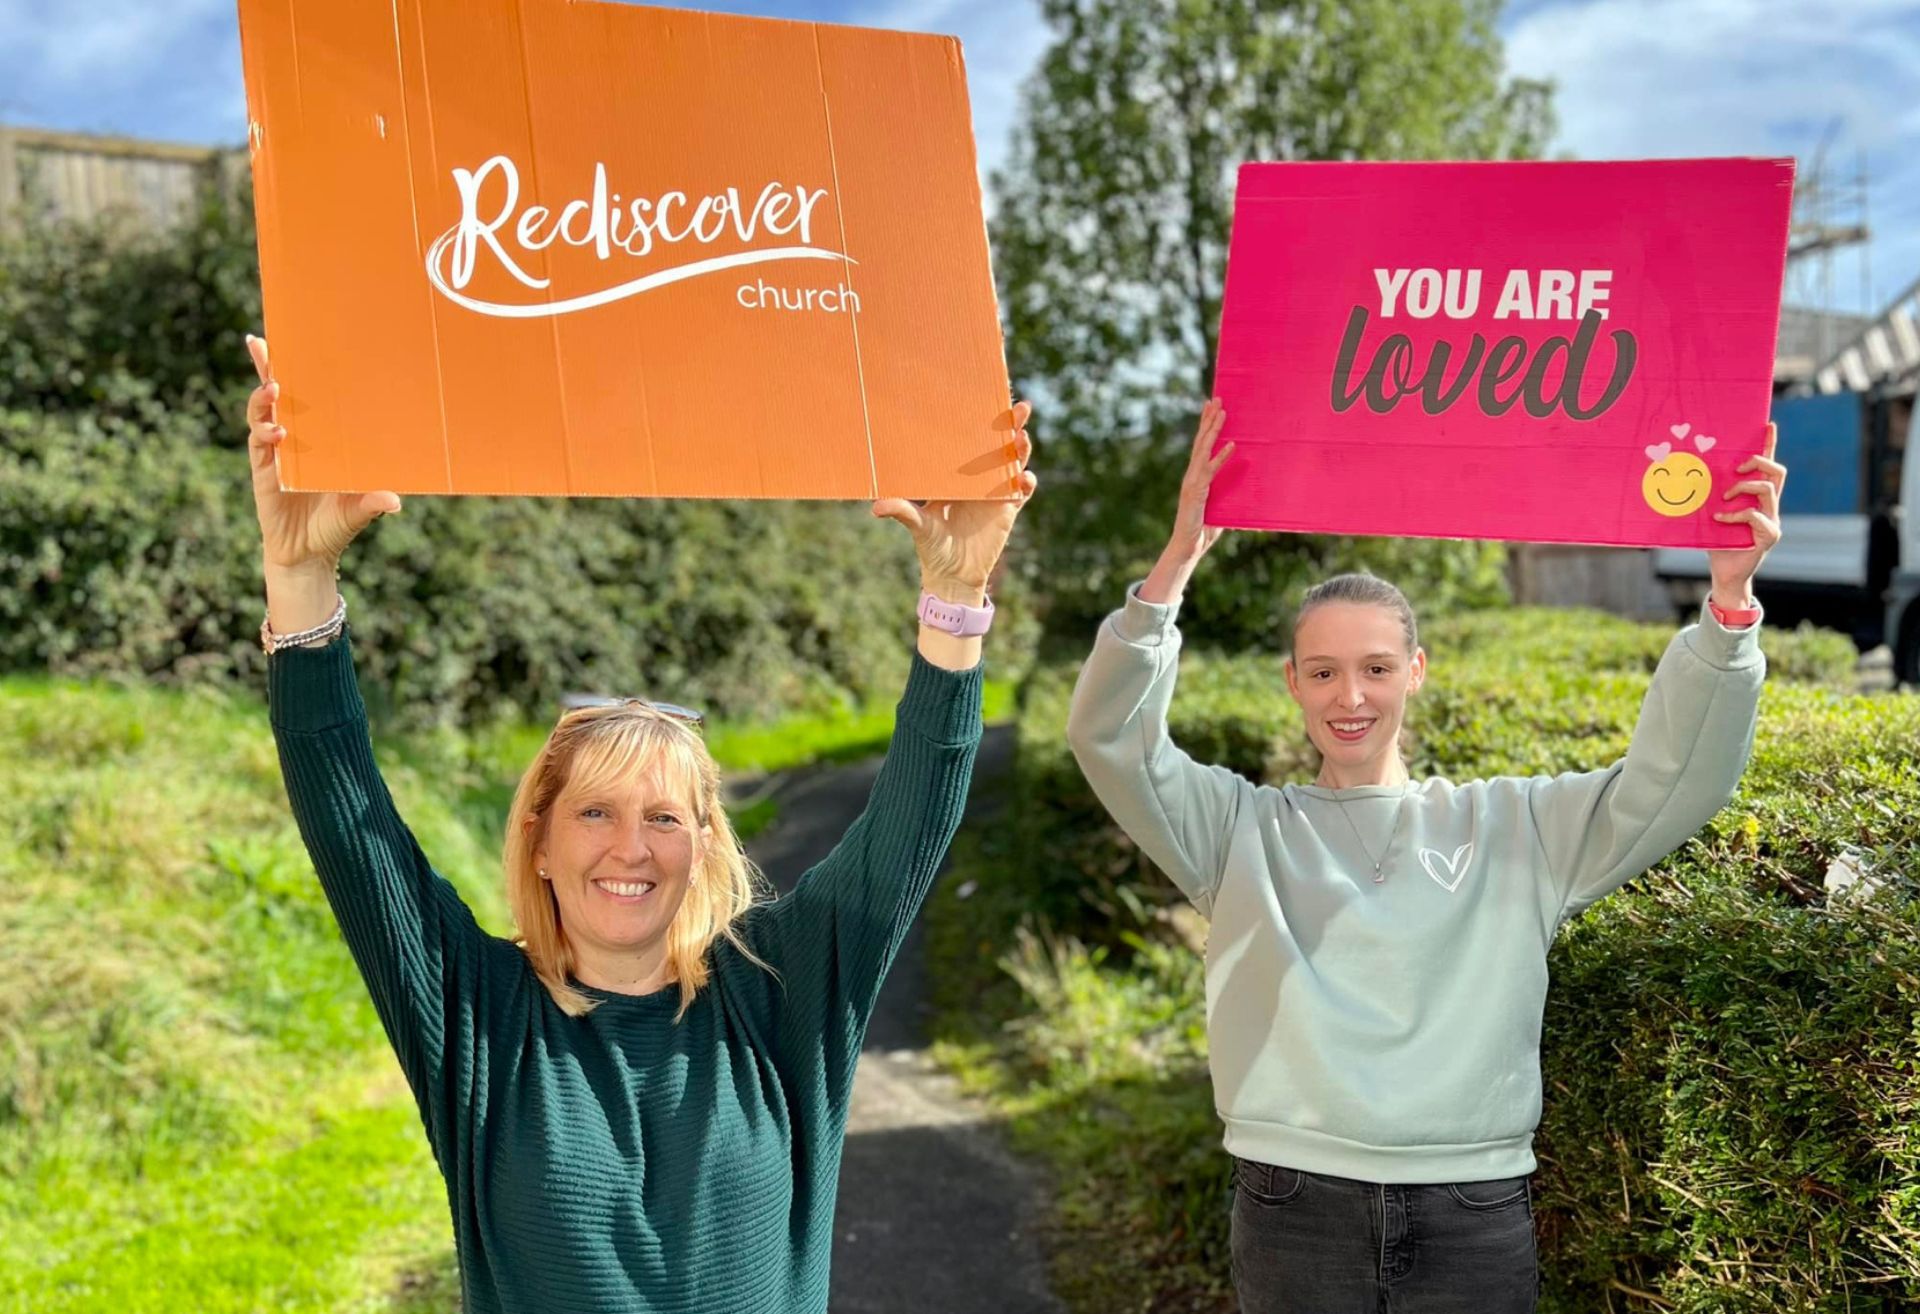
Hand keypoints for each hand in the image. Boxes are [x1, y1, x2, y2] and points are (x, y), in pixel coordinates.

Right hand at [245, 334, 401, 572]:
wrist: (308, 555)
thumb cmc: (336, 526)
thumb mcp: (359, 511)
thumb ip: (373, 502)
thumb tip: (396, 501)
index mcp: (320, 439)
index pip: (309, 398)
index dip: (301, 372)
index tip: (301, 343)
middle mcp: (296, 439)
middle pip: (277, 396)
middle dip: (268, 367)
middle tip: (261, 342)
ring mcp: (277, 453)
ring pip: (262, 414)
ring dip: (264, 398)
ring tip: (273, 389)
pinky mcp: (264, 470)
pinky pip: (259, 443)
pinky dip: (264, 433)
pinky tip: (277, 432)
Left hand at [872, 401, 1036, 601]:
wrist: (953, 575)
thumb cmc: (932, 547)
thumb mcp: (917, 525)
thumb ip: (902, 511)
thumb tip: (876, 506)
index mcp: (956, 473)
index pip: (971, 440)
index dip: (983, 420)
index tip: (988, 399)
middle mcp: (978, 478)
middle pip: (999, 444)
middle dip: (1013, 425)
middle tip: (1020, 408)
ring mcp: (995, 492)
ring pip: (1014, 462)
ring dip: (1022, 449)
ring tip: (1022, 439)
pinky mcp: (1008, 509)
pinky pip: (1022, 491)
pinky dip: (1026, 482)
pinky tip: (1024, 478)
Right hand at [1169, 398, 1233, 562]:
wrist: (1187, 547)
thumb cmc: (1203, 530)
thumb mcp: (1220, 508)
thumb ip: (1228, 497)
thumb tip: (1246, 493)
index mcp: (1196, 476)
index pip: (1201, 445)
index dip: (1205, 425)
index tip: (1210, 407)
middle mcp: (1192, 474)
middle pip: (1200, 441)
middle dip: (1208, 419)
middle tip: (1215, 398)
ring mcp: (1193, 481)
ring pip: (1204, 449)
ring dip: (1213, 429)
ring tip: (1222, 411)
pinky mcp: (1197, 491)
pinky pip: (1211, 471)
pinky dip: (1222, 457)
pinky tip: (1233, 445)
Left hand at [1707, 421, 1784, 606]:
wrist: (1725, 573)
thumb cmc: (1716, 541)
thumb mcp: (1710, 513)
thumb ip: (1708, 496)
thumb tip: (1681, 474)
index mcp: (1757, 498)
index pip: (1767, 467)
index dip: (1769, 445)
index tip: (1768, 425)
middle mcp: (1769, 506)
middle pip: (1777, 473)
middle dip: (1759, 462)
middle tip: (1737, 468)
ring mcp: (1772, 520)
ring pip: (1769, 490)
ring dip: (1744, 488)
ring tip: (1724, 496)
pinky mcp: (1769, 535)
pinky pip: (1755, 516)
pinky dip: (1735, 514)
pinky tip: (1719, 519)